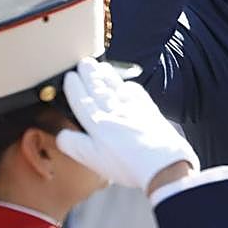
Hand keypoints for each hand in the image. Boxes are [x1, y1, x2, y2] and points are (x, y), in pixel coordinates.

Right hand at [56, 59, 199, 191]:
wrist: (165, 165)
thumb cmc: (128, 166)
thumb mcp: (93, 160)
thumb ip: (74, 145)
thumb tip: (61, 134)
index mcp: (98, 123)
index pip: (82, 101)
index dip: (74, 88)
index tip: (69, 75)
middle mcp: (116, 112)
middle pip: (100, 90)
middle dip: (90, 75)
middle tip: (84, 62)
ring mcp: (135, 110)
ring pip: (117, 89)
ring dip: (108, 77)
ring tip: (102, 67)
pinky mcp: (151, 113)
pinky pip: (138, 94)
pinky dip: (131, 87)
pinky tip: (128, 85)